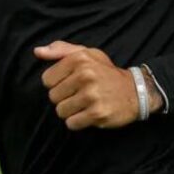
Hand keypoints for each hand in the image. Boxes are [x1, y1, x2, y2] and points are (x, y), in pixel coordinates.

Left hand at [34, 40, 159, 130]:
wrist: (136, 91)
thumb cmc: (106, 72)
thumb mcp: (87, 54)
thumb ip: (60, 50)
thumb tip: (37, 52)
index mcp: (79, 59)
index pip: (46, 79)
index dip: (56, 83)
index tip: (69, 83)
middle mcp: (85, 75)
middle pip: (53, 97)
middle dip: (63, 98)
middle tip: (79, 94)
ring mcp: (91, 95)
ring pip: (60, 111)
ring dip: (70, 111)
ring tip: (84, 104)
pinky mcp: (97, 113)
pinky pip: (71, 123)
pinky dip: (77, 122)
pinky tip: (88, 113)